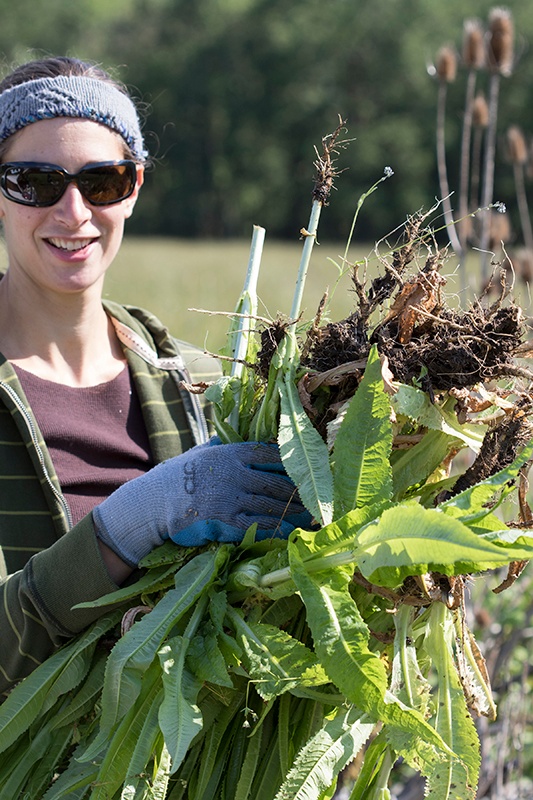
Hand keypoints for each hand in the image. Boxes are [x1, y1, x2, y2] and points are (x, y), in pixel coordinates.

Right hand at [93, 440, 309, 566]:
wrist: (153, 502)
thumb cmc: (179, 476)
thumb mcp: (202, 452)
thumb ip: (224, 444)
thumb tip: (239, 432)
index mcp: (232, 453)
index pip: (272, 455)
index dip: (294, 464)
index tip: (314, 470)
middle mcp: (234, 473)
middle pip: (277, 483)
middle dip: (302, 493)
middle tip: (322, 500)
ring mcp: (230, 498)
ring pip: (272, 506)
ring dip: (295, 514)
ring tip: (314, 518)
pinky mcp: (224, 522)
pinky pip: (257, 527)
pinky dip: (277, 531)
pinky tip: (292, 533)